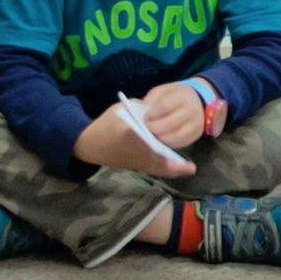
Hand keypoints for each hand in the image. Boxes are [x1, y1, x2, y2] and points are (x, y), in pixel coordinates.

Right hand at [81, 98, 199, 176]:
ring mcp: (134, 162)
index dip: (158, 145)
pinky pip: (153, 169)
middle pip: (155, 161)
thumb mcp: (122, 109)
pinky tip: (178, 167)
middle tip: (190, 168)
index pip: (148, 141)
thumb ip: (142, 109)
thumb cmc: (107, 124)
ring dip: (172, 170)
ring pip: (156, 169)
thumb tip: (157, 112)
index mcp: (129, 134)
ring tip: (188, 168)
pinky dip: (165, 169)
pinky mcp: (134, 166)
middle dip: (172, 166)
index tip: (170, 147)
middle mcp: (134, 151)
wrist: (90, 143)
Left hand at [144, 80, 215, 150]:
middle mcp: (192, 110)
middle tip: (145, 129)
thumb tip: (141, 112)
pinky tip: (160, 139)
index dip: (152, 114)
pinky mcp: (196, 135)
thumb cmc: (175, 95)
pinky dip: (167, 144)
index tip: (144, 118)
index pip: (164, 106)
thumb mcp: (163, 90)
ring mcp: (196, 124)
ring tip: (152, 135)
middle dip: (154, 128)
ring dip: (160, 138)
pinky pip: (180, 143)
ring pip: (175, 136)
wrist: (197, 100)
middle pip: (170, 123)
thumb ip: (151, 99)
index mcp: (183, 95)